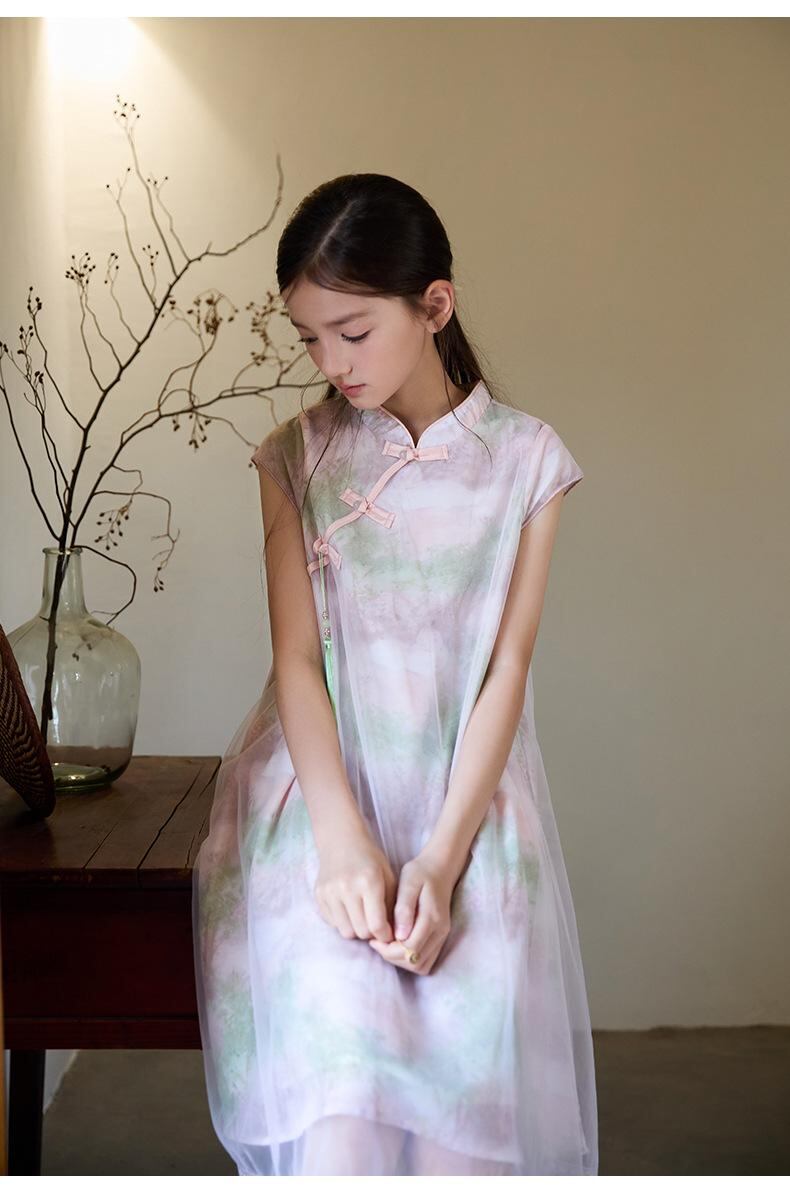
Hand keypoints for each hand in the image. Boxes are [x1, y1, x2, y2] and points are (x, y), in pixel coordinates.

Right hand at [314, 825, 397, 944]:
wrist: (342, 840)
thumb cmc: (370, 859)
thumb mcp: (388, 877)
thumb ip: (391, 906)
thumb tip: (393, 934)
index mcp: (368, 882)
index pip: (376, 925)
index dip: (385, 935)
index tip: (389, 934)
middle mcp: (347, 888)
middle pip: (361, 931)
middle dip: (372, 933)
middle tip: (376, 924)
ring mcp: (330, 892)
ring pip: (346, 931)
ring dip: (356, 929)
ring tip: (363, 917)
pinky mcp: (319, 895)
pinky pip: (333, 923)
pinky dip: (343, 921)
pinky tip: (349, 909)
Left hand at [367, 849, 457, 975]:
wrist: (440, 869)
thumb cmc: (420, 873)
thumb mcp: (408, 883)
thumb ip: (404, 908)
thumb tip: (399, 935)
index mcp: (432, 918)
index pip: (409, 949)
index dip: (389, 949)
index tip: (374, 939)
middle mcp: (440, 931)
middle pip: (415, 962)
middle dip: (392, 957)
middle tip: (378, 942)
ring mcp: (442, 936)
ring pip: (421, 966)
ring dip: (401, 960)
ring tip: (386, 944)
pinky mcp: (439, 938)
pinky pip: (426, 961)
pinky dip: (409, 959)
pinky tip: (397, 944)